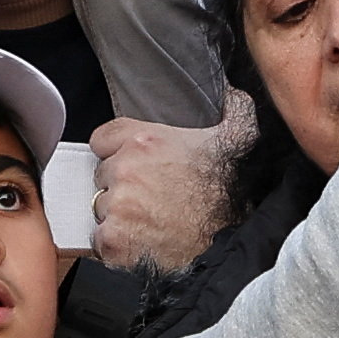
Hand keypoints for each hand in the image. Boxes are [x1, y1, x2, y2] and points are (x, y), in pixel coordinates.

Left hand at [90, 95, 250, 274]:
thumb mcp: (238, 136)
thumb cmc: (232, 192)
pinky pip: (100, 241)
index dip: (116, 152)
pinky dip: (117, 246)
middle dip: (122, 186)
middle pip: (103, 176)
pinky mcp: (115, 240)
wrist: (235, 238)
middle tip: (152, 197)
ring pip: (101, 209)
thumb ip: (232, 107)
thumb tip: (233, 91)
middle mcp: (126, 170)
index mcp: (145, 140)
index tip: (132, 163)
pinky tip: (143, 244)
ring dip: (120, 217)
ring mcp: (117, 206)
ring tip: (152, 223)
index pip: (102, 138)